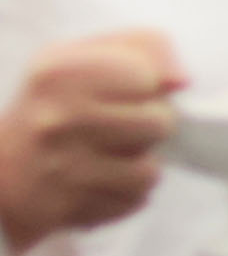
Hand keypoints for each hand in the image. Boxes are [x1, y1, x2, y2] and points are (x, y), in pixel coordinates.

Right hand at [0, 29, 180, 254]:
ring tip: (106, 156)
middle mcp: (55, 118)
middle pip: (160, 121)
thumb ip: (144, 48)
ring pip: (151, 168)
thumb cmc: (56, 107)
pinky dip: (125, 193)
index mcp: (58, 71)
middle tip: (116, 128)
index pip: (148, 74)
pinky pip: (136, 199)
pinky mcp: (69, 207)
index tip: (124, 92)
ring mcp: (61, 166)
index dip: (148, 85)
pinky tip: (96, 182)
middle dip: (149, 126)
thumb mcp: (85, 57)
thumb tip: (181, 80)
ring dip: (138, 164)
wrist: (2, 172)